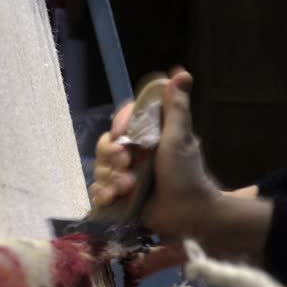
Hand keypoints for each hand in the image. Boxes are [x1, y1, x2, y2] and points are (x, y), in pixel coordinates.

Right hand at [90, 70, 219, 238]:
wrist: (188, 213)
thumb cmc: (187, 174)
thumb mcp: (180, 138)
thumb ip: (176, 108)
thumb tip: (181, 73)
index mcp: (146, 137)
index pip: (121, 122)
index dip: (119, 126)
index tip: (123, 134)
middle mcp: (132, 154)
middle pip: (105, 146)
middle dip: (112, 157)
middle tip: (126, 165)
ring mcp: (124, 176)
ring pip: (100, 169)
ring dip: (111, 178)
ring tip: (128, 189)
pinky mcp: (119, 198)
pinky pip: (98, 190)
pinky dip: (102, 194)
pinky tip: (112, 199)